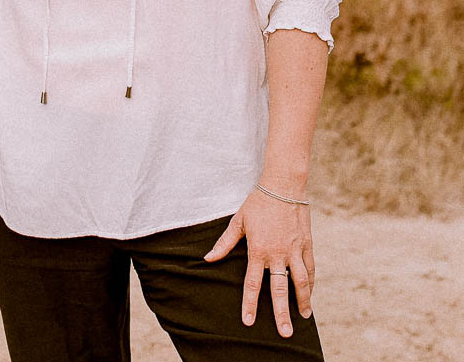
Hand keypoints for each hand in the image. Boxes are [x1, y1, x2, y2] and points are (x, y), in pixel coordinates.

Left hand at [204, 187, 313, 337]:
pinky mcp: (307, 244)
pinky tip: (310, 295)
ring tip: (304, 318)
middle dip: (282, 313)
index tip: (249, 321)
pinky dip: (311, 283)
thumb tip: (208, 258)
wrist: (283, 185)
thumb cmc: (258, 202)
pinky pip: (310, 268)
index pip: (253, 283)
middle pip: (280, 290)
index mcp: (258, 250)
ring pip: (301, 282)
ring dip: (303, 301)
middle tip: (284, 333)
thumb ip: (225, 242)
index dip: (250, 304)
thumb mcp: (238, 221)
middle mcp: (278, 254)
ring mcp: (295, 250)